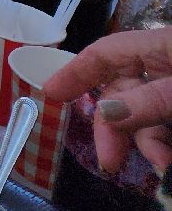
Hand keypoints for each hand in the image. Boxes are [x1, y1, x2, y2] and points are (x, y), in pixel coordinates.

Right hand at [44, 25, 171, 172]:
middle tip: (108, 160)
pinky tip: (167, 161)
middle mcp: (163, 66)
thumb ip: (147, 100)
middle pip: (123, 92)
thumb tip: (105, 113)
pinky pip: (168, 128)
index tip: (50, 94)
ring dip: (148, 142)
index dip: (74, 72)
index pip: (104, 54)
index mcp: (157, 46)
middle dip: (114, 126)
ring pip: (147, 116)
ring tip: (161, 164)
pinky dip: (164, 144)